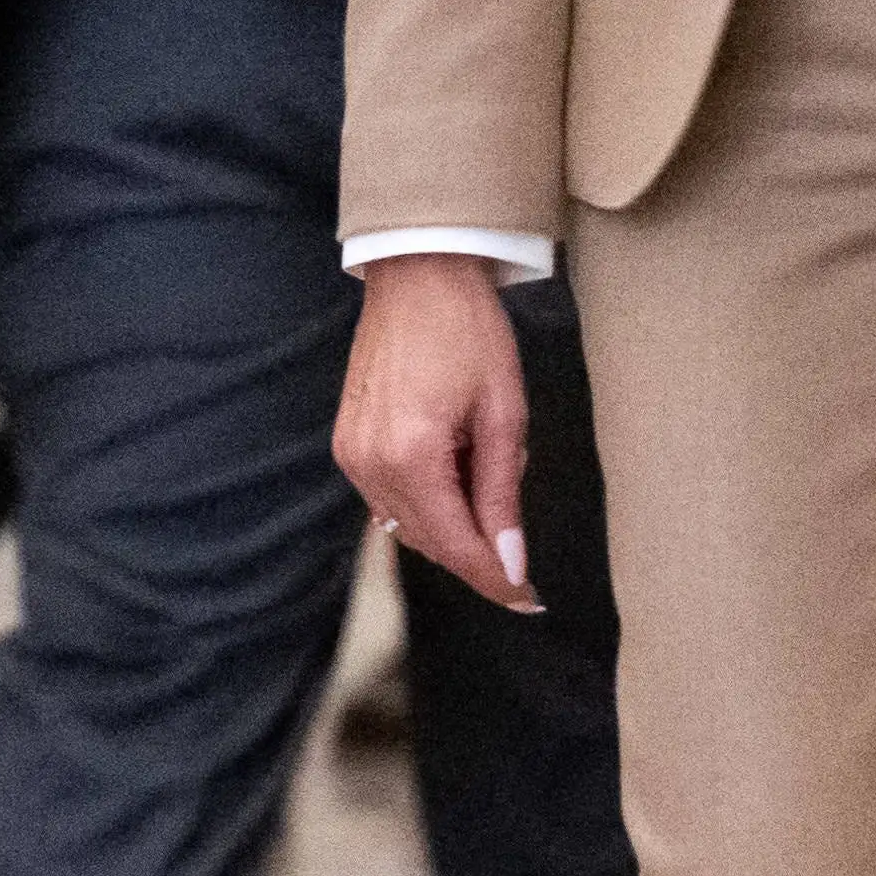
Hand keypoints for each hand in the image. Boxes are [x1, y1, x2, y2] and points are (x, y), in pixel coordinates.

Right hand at [336, 250, 540, 609]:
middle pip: (430, 542)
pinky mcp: (345, 444)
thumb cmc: (468, 331)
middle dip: (477, 552)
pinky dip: (426, 501)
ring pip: (407, 526)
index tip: (529, 600)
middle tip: (521, 550)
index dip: (497, 579)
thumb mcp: (504, 413)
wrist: (418, 275)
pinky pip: (388, 499)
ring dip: (452, 525)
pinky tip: (455, 471)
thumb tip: (511, 562)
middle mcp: (370, 464)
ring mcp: (350, 455)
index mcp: (411, 456)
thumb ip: (502, 494)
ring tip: (486, 479)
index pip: (458, 546)